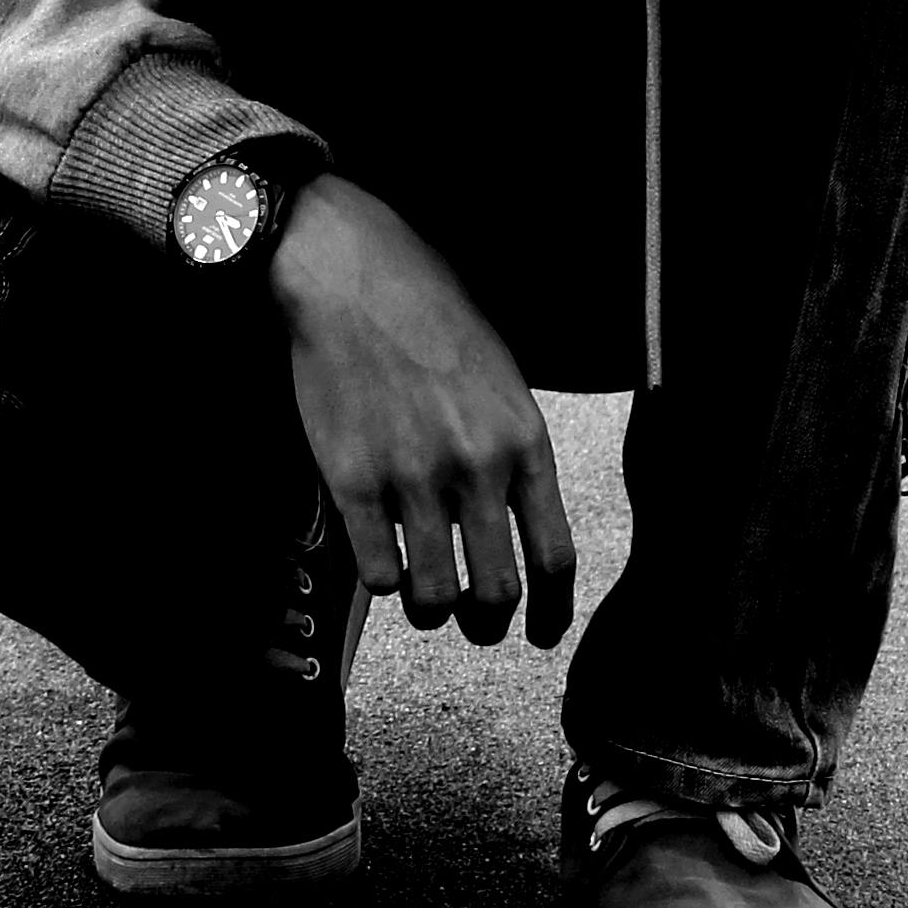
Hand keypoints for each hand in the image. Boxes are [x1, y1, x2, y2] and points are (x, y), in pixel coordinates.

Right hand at [267, 172, 576, 647]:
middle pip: (497, 592)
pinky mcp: (353, 482)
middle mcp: (475, 465)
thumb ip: (512, 451)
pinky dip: (385, 580)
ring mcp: (413, 477)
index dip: (551, 612)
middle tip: (476, 625)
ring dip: (433, 611)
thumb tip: (514, 525)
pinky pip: (379, 573)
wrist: (353, 274)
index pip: (554, 557)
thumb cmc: (431, 314)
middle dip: (489, 624)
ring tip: (426, 598)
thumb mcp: (501, 375)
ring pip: (435, 598)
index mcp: (523, 438)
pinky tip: (383, 558)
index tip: (540, 633)